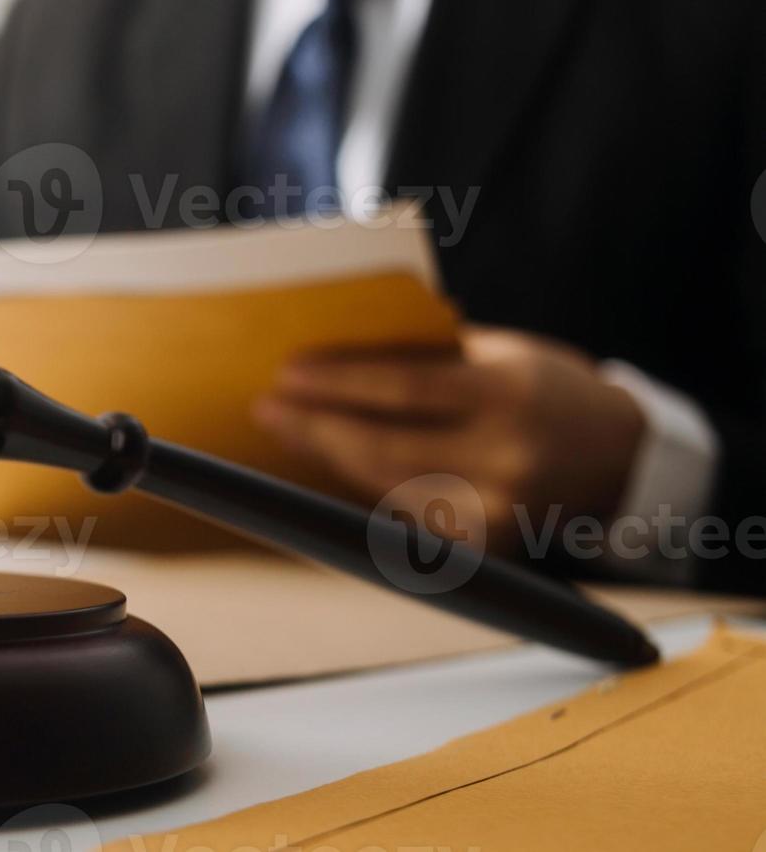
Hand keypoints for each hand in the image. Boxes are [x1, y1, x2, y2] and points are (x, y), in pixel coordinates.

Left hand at [253, 326, 646, 545]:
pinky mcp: (486, 545)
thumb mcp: (503, 353)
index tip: (287, 372)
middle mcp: (506, 456)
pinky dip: (367, 484)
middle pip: (384, 445)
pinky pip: (407, 512)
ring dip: (331, 457)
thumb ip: (433, 354)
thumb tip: (339, 347)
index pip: (405, 387)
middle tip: (267, 407)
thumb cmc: (548, 389)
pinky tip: (334, 461)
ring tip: (290, 430)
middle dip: (316, 427)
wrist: (624, 458)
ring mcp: (497, 509)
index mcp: (510, 394)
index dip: (339, 382)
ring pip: (387, 484)